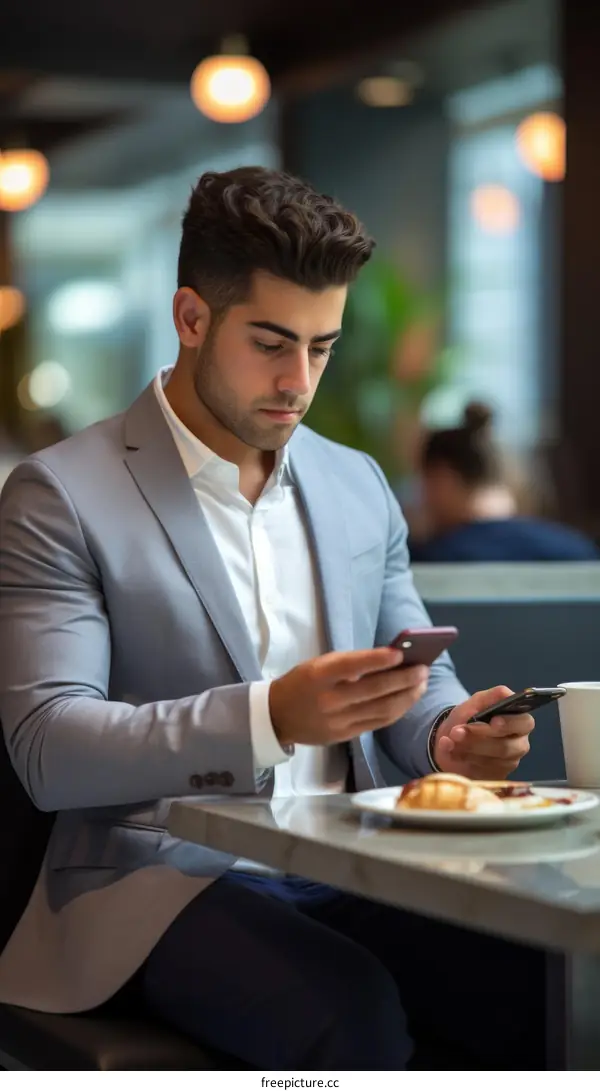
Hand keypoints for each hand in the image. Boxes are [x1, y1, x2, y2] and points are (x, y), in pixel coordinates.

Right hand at [269, 647, 428, 747]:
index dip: (377, 660)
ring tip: (421, 684)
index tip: (400, 654)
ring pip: (382, 709)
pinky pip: (378, 723)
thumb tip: (390, 660)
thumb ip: (349, 664)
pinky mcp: (345, 736)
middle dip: (403, 679)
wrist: (277, 717)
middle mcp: (329, 700)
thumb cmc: (302, 682)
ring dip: (407, 696)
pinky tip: (407, 700)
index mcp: (318, 676)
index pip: (352, 666)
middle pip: (374, 690)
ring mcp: (338, 722)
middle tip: (423, 669)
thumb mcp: (318, 665)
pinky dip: (397, 710)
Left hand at [433, 686, 533, 779]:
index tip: (493, 721)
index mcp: (520, 723)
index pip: (524, 723)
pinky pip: (479, 772)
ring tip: (450, 740)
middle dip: (479, 739)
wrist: (453, 740)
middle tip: (457, 732)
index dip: (509, 723)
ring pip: (491, 761)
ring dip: (467, 749)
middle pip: (506, 747)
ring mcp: (507, 764)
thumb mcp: (475, 703)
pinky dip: (462, 761)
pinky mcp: (494, 778)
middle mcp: (518, 746)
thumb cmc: (470, 718)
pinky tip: (452, 752)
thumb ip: (490, 697)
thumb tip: (504, 693)